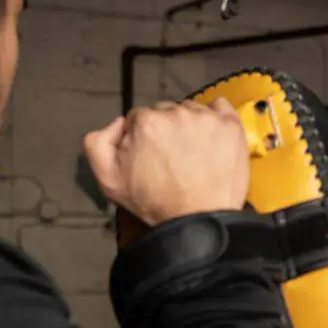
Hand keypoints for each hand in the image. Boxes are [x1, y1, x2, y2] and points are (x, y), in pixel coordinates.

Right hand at [83, 98, 249, 226]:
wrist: (200, 220)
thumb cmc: (154, 203)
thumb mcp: (108, 180)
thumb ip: (97, 143)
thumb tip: (119, 123)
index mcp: (146, 122)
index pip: (139, 119)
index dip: (142, 138)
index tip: (151, 157)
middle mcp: (176, 112)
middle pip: (165, 112)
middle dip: (165, 130)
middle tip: (172, 157)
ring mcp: (206, 117)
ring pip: (191, 110)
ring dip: (189, 125)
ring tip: (193, 152)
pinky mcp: (230, 125)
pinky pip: (220, 107)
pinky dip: (215, 117)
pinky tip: (212, 135)